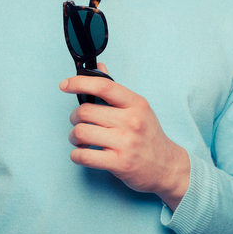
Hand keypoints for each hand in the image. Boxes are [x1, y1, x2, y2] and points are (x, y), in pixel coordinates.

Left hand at [59, 64, 189, 209]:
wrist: (167, 167)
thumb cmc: (149, 135)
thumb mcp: (138, 109)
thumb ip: (116, 90)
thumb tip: (100, 66)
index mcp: (136, 104)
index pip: (104, 86)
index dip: (79, 83)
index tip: (65, 85)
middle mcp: (132, 121)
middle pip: (85, 111)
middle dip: (74, 117)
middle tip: (78, 122)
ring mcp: (126, 143)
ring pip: (81, 132)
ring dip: (74, 137)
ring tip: (80, 140)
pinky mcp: (120, 163)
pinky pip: (84, 156)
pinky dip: (77, 155)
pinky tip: (82, 153)